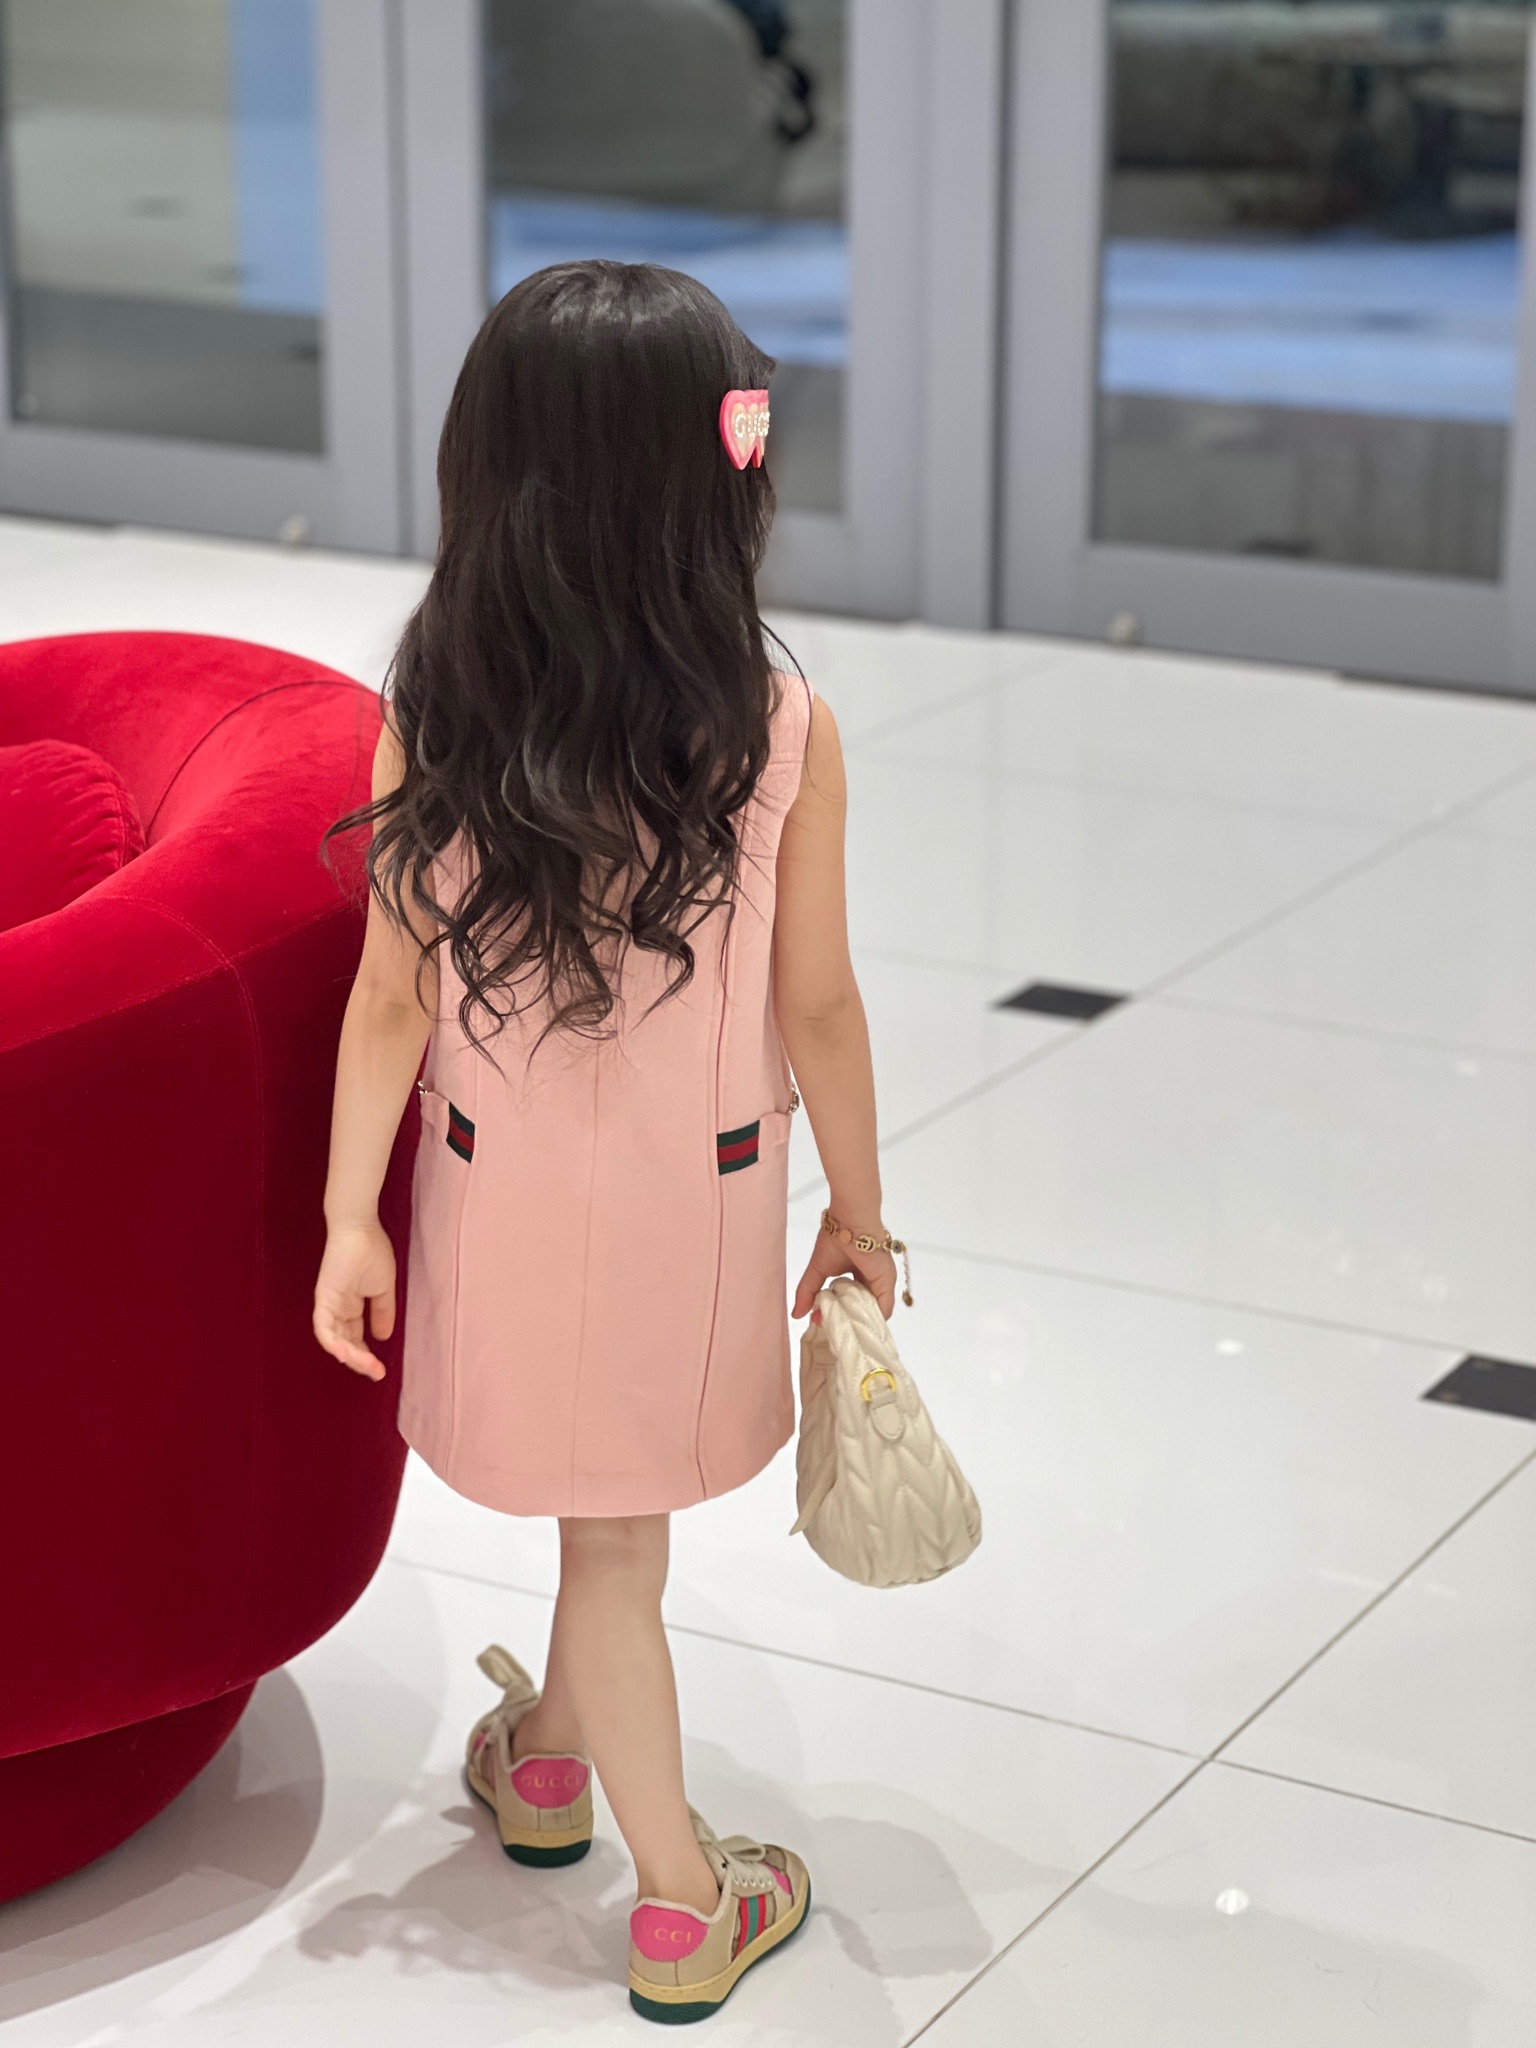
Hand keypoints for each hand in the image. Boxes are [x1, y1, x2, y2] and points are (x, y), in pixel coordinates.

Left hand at [313, 1220, 395, 1380]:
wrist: (361, 1228)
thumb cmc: (372, 1251)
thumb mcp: (383, 1289)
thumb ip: (382, 1312)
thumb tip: (383, 1337)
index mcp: (351, 1306)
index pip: (356, 1338)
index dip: (367, 1356)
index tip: (382, 1370)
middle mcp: (337, 1310)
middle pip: (345, 1344)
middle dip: (361, 1361)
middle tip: (377, 1373)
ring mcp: (328, 1305)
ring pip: (334, 1341)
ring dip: (350, 1356)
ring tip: (367, 1366)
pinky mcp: (323, 1299)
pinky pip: (323, 1328)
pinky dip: (332, 1343)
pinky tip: (346, 1354)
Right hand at [793, 1222, 896, 1319]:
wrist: (850, 1225)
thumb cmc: (834, 1241)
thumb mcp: (817, 1271)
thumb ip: (807, 1292)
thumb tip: (796, 1314)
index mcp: (856, 1275)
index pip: (848, 1301)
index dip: (834, 1312)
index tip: (819, 1320)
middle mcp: (869, 1280)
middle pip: (860, 1308)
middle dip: (846, 1319)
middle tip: (829, 1327)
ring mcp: (879, 1283)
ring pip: (872, 1311)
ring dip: (858, 1321)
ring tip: (841, 1329)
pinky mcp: (886, 1284)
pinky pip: (884, 1309)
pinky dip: (872, 1320)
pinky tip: (857, 1326)